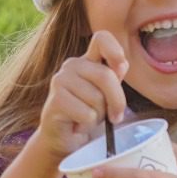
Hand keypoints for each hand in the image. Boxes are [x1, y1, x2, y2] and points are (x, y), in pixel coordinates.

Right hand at [35, 31, 128, 161]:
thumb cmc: (90, 114)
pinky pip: (86, 113)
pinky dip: (88, 123)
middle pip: (106, 75)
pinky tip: (78, 123)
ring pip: (97, 98)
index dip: (115, 50)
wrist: (67, 139)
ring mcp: (60, 81)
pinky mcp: (55, 100)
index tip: (121, 68)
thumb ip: (114, 79)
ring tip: (88, 117)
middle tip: (115, 116)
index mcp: (88, 61)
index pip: (102, 38)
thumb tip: (122, 65)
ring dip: (99, 115)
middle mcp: (72, 65)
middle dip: (117, 101)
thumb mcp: (108, 96)